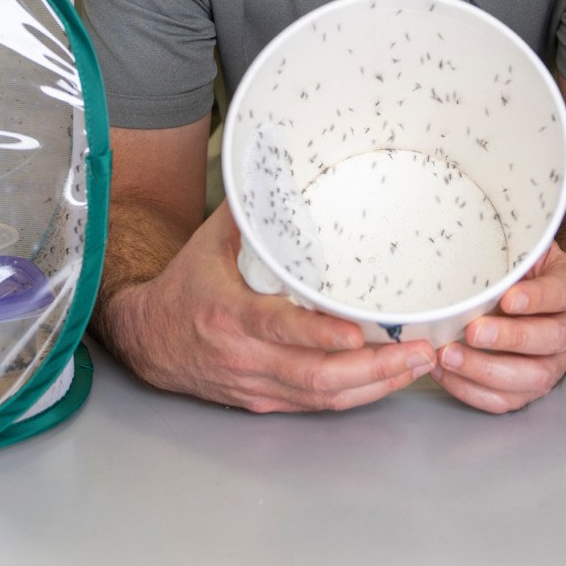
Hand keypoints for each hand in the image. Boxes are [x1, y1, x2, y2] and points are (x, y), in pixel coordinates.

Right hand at [107, 202, 437, 412]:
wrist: (147, 340)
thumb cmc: (186, 285)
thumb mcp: (210, 241)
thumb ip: (252, 209)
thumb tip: (278, 160)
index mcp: (229, 314)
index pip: (280, 329)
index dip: (320, 335)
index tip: (358, 332)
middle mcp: (244, 357)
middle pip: (316, 376)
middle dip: (374, 367)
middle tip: (418, 351)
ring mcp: (256, 384)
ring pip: (322, 397)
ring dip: (375, 386)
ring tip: (418, 365)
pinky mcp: (265, 402)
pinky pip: (316, 405)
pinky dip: (356, 396)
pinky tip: (388, 381)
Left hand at [430, 244, 565, 413]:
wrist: (535, 296)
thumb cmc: (523, 271)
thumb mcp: (525, 251)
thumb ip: (511, 250)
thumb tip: (468, 236)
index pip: (561, 293)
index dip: (536, 298)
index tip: (507, 298)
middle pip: (551, 339)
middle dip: (510, 339)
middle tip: (472, 331)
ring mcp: (557, 363)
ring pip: (533, 377)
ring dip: (487, 370)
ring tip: (449, 356)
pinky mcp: (534, 389)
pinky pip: (509, 401)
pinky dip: (475, 391)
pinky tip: (448, 374)